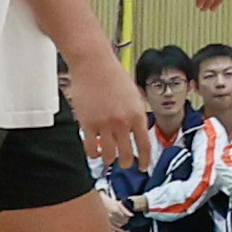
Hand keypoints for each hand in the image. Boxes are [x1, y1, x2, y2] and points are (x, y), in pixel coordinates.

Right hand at [65, 45, 143, 159]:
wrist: (94, 65)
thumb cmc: (114, 76)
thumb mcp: (135, 95)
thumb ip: (137, 114)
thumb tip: (138, 131)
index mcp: (137, 115)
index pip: (144, 145)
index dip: (144, 159)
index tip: (143, 166)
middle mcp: (122, 123)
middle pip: (126, 154)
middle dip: (126, 163)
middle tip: (125, 164)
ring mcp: (104, 125)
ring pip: (108, 155)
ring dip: (109, 160)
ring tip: (109, 158)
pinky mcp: (87, 125)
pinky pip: (90, 148)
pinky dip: (93, 154)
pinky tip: (95, 152)